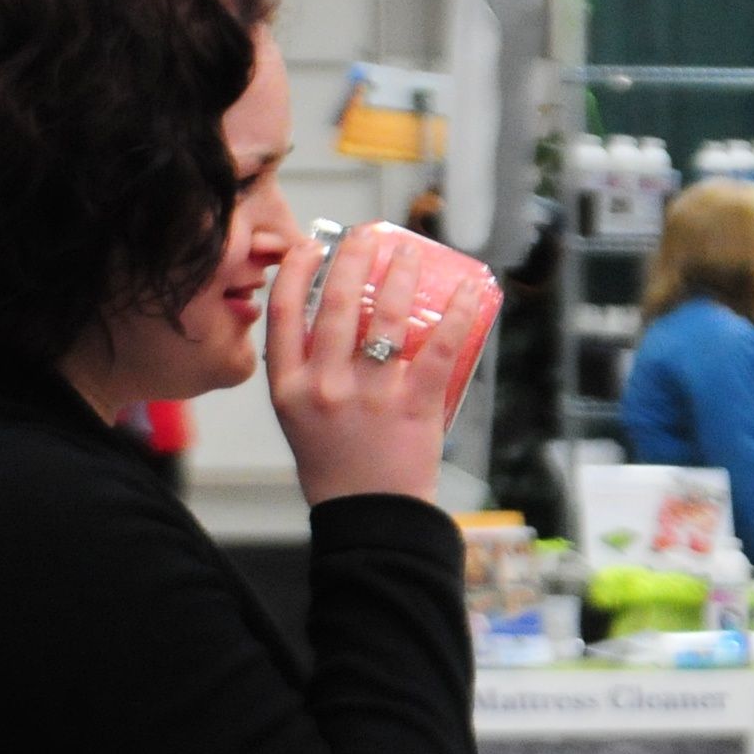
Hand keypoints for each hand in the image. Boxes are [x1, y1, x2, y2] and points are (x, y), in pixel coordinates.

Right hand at [268, 223, 493, 506]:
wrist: (369, 517)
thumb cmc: (336, 469)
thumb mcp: (299, 418)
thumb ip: (306, 373)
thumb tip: (332, 322)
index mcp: (288, 386)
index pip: (283, 311)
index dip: (298, 270)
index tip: (313, 245)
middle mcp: (324, 385)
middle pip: (334, 302)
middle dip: (353, 259)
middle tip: (367, 236)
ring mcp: (369, 394)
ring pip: (384, 316)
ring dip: (399, 275)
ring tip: (409, 254)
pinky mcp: (413, 405)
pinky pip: (439, 347)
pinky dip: (458, 314)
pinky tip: (470, 291)